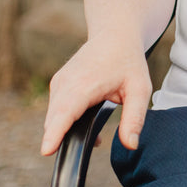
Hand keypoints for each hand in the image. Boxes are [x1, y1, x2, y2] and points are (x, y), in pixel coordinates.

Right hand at [40, 33, 153, 155]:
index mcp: (84, 83)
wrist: (115, 35)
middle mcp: (65, 83)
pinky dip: (66, 120)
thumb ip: (134, 118)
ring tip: (95, 136)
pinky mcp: (57, 85)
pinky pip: (56, 110)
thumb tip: (131, 145)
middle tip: (86, 150)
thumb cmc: (128, 61)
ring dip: (68, 130)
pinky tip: (87, 121)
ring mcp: (58, 83)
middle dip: (65, 139)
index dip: (55, 133)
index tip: (46, 151)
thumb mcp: (140, 89)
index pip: (65, 112)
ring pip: (54, 118)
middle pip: (56, 121)